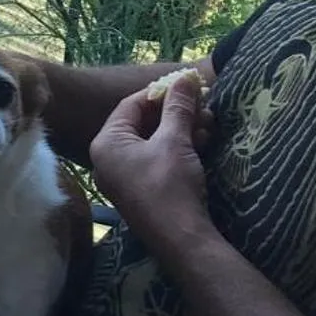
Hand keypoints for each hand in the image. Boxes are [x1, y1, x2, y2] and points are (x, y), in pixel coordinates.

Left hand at [88, 76, 212, 250]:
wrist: (180, 239)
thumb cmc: (170, 185)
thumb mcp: (175, 141)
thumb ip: (178, 107)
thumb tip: (185, 77)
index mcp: (106, 143)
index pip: (130, 105)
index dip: (160, 92)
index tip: (186, 86)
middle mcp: (108, 159)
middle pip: (142, 123)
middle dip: (176, 113)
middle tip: (204, 106)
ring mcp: (123, 177)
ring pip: (153, 141)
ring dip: (182, 129)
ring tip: (209, 124)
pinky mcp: (141, 190)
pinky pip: (157, 159)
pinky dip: (178, 148)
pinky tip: (203, 142)